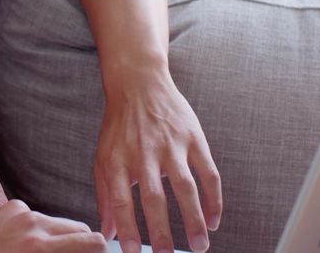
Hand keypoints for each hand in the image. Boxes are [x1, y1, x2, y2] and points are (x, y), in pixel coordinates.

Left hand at [0, 199, 106, 252]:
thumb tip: (89, 250)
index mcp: (41, 247)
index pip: (93, 241)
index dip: (98, 250)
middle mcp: (33, 225)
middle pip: (79, 227)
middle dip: (80, 243)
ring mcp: (21, 213)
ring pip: (56, 222)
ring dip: (55, 236)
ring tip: (38, 251)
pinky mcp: (10, 207)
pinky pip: (34, 215)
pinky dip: (33, 227)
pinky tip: (19, 240)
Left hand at [94, 69, 221, 252]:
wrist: (138, 83)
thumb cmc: (119, 126)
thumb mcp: (104, 157)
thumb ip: (106, 196)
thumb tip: (107, 233)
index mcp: (118, 159)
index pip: (121, 199)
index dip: (127, 227)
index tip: (133, 252)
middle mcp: (144, 153)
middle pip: (154, 198)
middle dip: (162, 231)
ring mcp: (172, 145)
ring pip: (185, 187)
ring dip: (193, 219)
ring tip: (199, 246)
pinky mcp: (194, 138)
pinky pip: (209, 173)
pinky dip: (214, 198)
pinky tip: (214, 220)